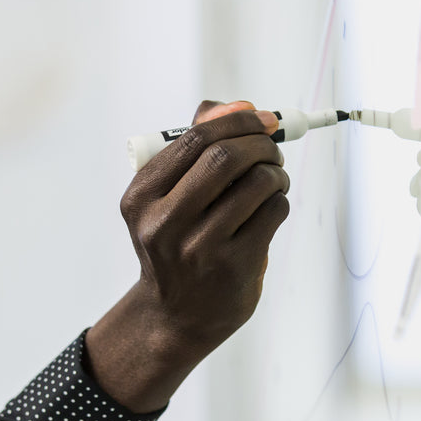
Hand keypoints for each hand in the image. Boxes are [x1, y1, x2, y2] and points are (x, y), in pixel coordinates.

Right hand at [120, 100, 289, 350]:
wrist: (175, 315)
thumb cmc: (175, 242)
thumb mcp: (165, 196)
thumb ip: (193, 145)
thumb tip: (237, 106)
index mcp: (141, 197)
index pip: (194, 140)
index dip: (236, 121)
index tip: (260, 117)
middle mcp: (163, 223)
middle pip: (226, 158)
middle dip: (260, 143)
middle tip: (271, 146)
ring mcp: (199, 249)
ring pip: (257, 183)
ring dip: (276, 171)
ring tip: (272, 178)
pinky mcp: (234, 268)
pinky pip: (273, 212)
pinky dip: (279, 200)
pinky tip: (268, 208)